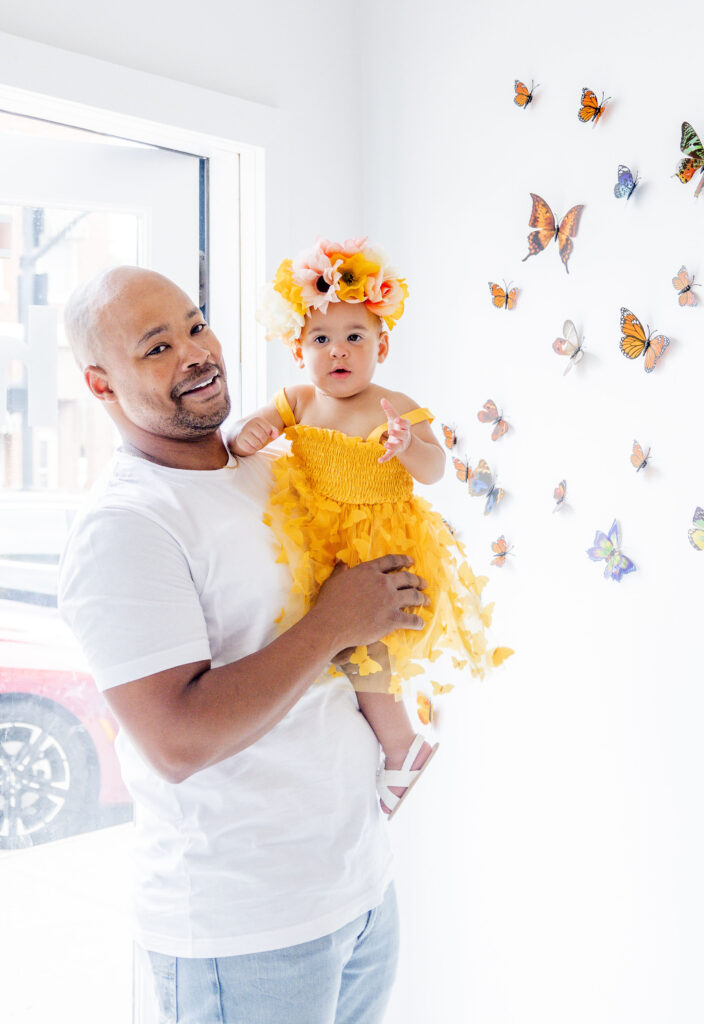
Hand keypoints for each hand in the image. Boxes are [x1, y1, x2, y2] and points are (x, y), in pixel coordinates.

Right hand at [229, 416, 278, 455]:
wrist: (238, 432)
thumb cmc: (255, 430)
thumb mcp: (264, 427)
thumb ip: (273, 430)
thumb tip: (275, 436)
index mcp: (256, 419)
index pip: (268, 429)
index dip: (267, 434)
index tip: (263, 433)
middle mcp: (249, 424)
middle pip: (263, 437)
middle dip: (263, 441)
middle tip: (259, 439)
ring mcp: (243, 432)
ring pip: (257, 444)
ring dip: (258, 446)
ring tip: (255, 443)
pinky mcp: (239, 440)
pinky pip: (251, 449)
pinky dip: (252, 450)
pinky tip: (250, 445)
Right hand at [314, 554, 428, 652]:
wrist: (331, 624)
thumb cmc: (329, 602)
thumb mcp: (333, 580)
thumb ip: (340, 570)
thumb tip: (341, 561)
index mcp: (369, 571)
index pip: (390, 561)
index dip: (403, 560)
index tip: (411, 562)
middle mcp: (383, 582)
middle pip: (406, 578)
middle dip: (417, 580)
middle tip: (423, 584)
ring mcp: (389, 600)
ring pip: (413, 596)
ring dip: (422, 598)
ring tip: (426, 600)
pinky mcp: (392, 619)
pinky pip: (411, 619)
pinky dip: (417, 622)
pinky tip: (421, 624)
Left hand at [378, 398, 411, 463]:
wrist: (405, 443)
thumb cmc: (398, 427)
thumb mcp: (394, 418)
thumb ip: (389, 410)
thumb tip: (382, 399)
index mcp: (404, 427)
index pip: (406, 423)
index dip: (402, 421)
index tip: (396, 419)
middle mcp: (404, 436)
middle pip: (403, 435)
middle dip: (398, 433)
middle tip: (390, 430)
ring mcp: (400, 444)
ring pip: (398, 446)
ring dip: (393, 445)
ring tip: (386, 444)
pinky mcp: (394, 452)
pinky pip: (391, 456)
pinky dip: (386, 458)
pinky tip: (379, 460)